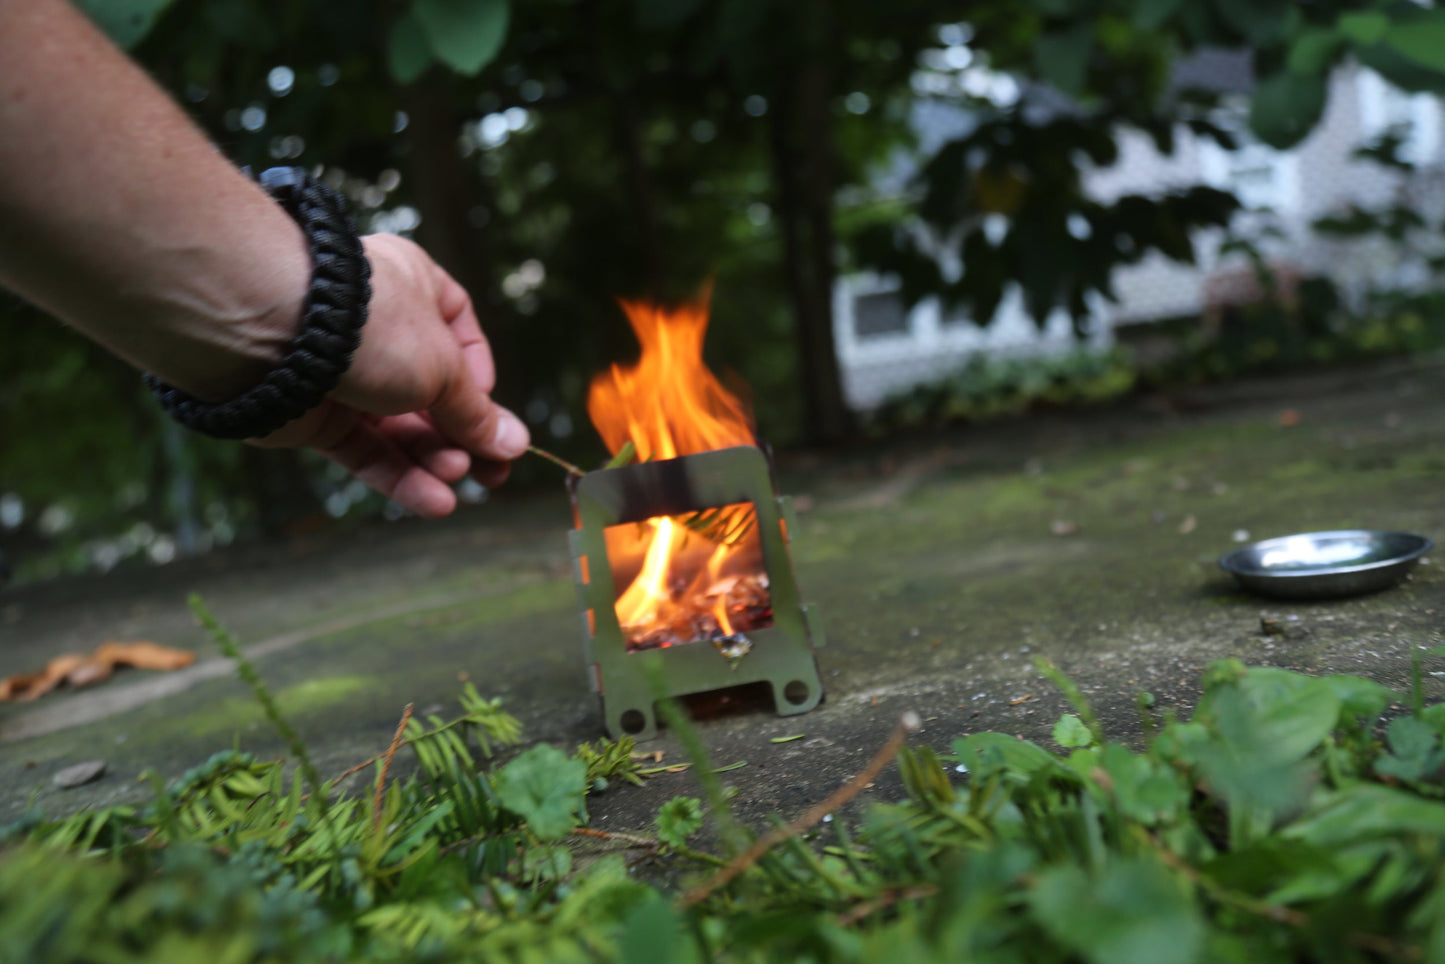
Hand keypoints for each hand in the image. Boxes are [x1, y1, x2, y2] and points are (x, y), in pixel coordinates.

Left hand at [255, 234, 529, 517]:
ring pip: (400, 428)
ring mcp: (344, 375)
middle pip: (434, 394)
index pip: (461, 338)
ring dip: (433, 459)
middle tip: (492, 477)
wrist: (265, 331)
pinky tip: (435, 502)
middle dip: (462, 437)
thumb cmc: (366, 326)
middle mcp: (379, 330)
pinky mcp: (315, 416)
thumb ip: (476, 413)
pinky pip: (366, 451)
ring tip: (457, 483)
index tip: (491, 417)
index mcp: (415, 289)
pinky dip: (399, 476)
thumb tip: (515, 444)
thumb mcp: (442, 367)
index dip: (481, 383)